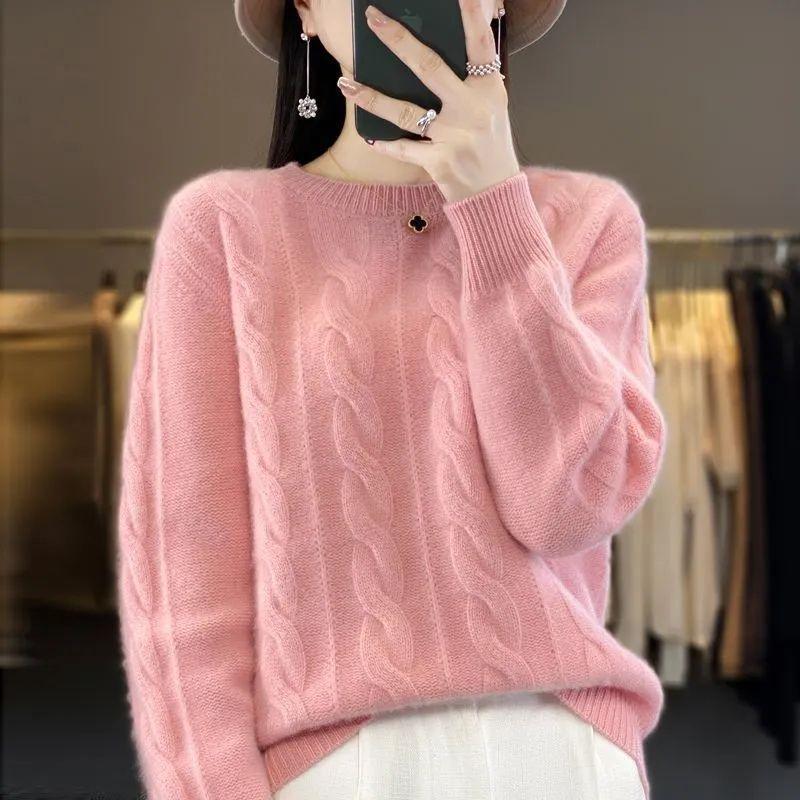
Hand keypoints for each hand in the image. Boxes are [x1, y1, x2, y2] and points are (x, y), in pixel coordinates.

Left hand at [337, 1, 520, 202]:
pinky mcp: (440, 162)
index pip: (480, 45)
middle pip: (429, 67)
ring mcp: (455, 137)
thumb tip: (425, 59)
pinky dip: (386, 145)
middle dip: (398, 40)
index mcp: (489, 91)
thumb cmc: (489, 148)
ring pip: (405, 111)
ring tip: (346, 84)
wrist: (494, 195)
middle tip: (373, 19)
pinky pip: (404, 149)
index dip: (471, 15)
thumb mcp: (490, 110)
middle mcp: (473, 110)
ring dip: (372, 98)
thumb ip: (468, 84)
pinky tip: (370, 138)